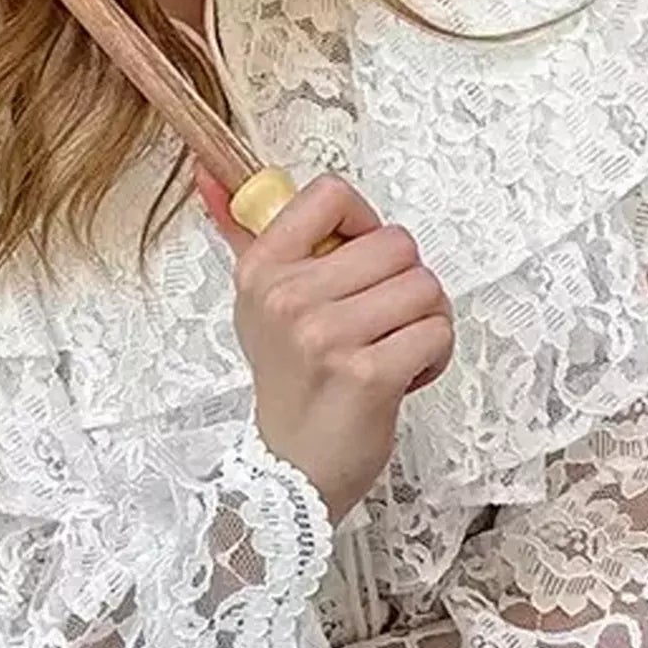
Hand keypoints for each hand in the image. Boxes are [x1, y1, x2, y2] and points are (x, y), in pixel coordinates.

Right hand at [194, 164, 454, 526]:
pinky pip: (435, 332)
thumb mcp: (255, 304)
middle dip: (403, 284)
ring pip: (425, 287)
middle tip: (377, 323)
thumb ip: (243, 233)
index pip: (331, 194)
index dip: (364, 224)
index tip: (356, 262)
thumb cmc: (289, 382)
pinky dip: (432, 356)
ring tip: (389, 350)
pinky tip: (402, 376)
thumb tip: (211, 175)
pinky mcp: (368, 374)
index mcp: (261, 271)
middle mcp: (288, 299)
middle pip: (396, 243)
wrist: (292, 471)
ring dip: (423, 322)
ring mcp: (327, 337)